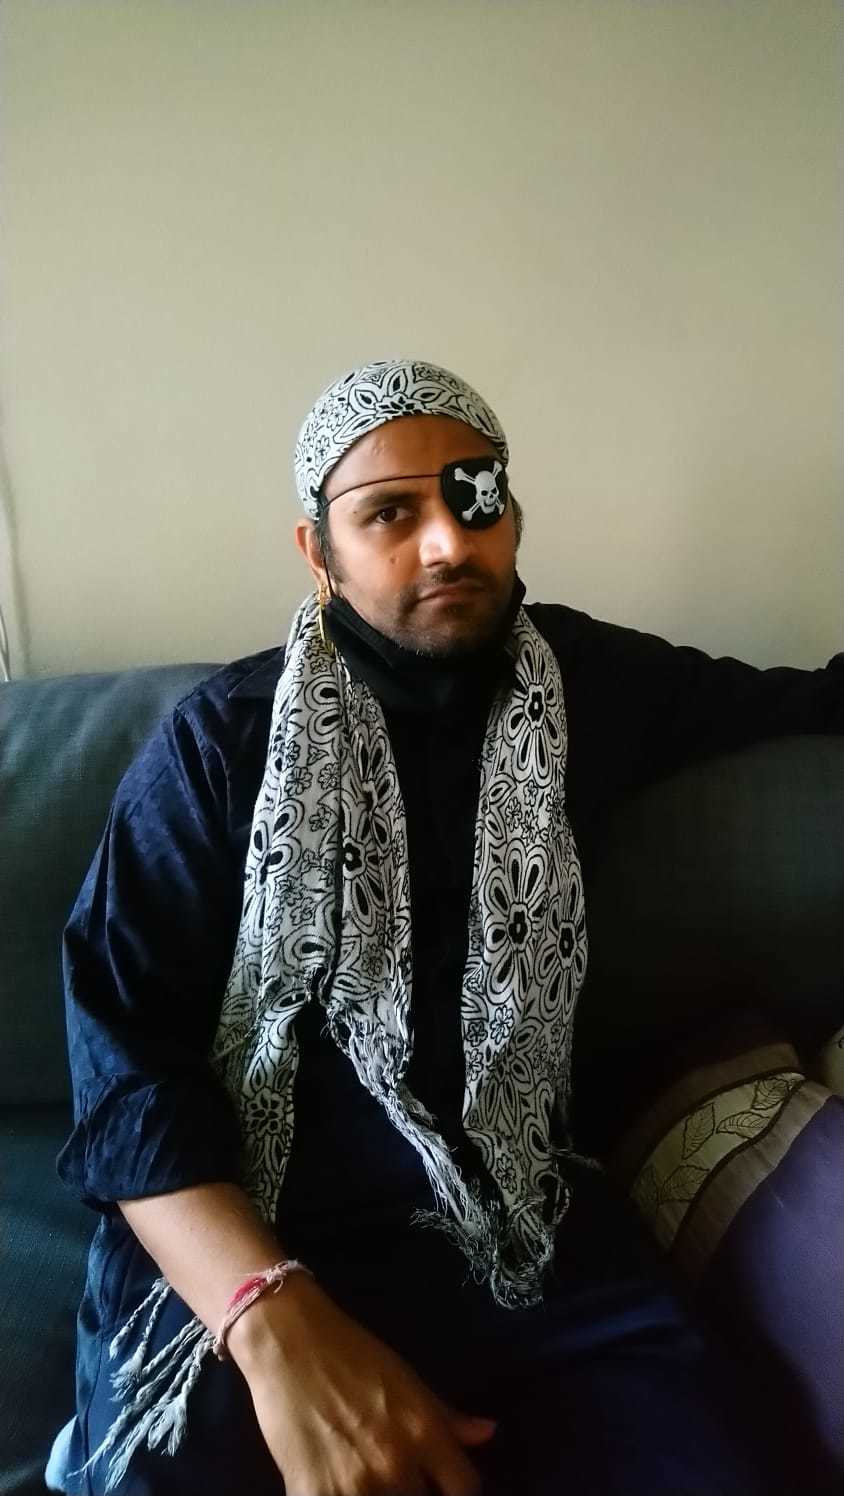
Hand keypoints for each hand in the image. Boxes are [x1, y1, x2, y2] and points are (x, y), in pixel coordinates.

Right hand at [229, 1271, 495, 1494]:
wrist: (288, 1343)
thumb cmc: (351, 1354)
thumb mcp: (407, 1379)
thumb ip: (446, 1416)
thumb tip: (488, 1433)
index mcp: (425, 1432)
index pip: (466, 1489)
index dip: (457, 1491)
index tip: (441, 1485)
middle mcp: (397, 1465)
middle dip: (416, 1492)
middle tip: (399, 1476)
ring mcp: (356, 1487)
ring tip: (368, 1477)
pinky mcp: (313, 1495)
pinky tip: (338, 1484)